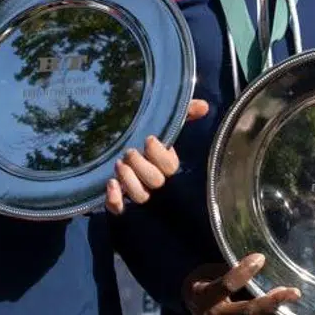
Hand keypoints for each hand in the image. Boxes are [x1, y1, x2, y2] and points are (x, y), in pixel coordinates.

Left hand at [105, 98, 208, 213]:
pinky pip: (118, 209)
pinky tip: (110, 185)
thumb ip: (182, 114)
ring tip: (119, 164)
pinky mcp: (119, 202)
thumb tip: (204, 105)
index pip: (169, 166)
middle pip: (155, 182)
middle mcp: (154, 183)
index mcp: (166, 165)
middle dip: (141, 166)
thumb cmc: (144, 141)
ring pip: (140, 196)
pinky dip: (115, 200)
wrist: (114, 148)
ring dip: (129, 180)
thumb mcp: (162, 125)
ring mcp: (137, 193)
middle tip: (129, 152)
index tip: (148, 139)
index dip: (159, 154)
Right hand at [184, 254, 308, 314]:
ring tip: (298, 304)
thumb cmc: (200, 282)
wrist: (193, 305)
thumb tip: (255, 260)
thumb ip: (228, 268)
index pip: (225, 287)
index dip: (242, 273)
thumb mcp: (206, 271)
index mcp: (203, 298)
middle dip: (271, 303)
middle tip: (293, 292)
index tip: (259, 258)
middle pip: (247, 313)